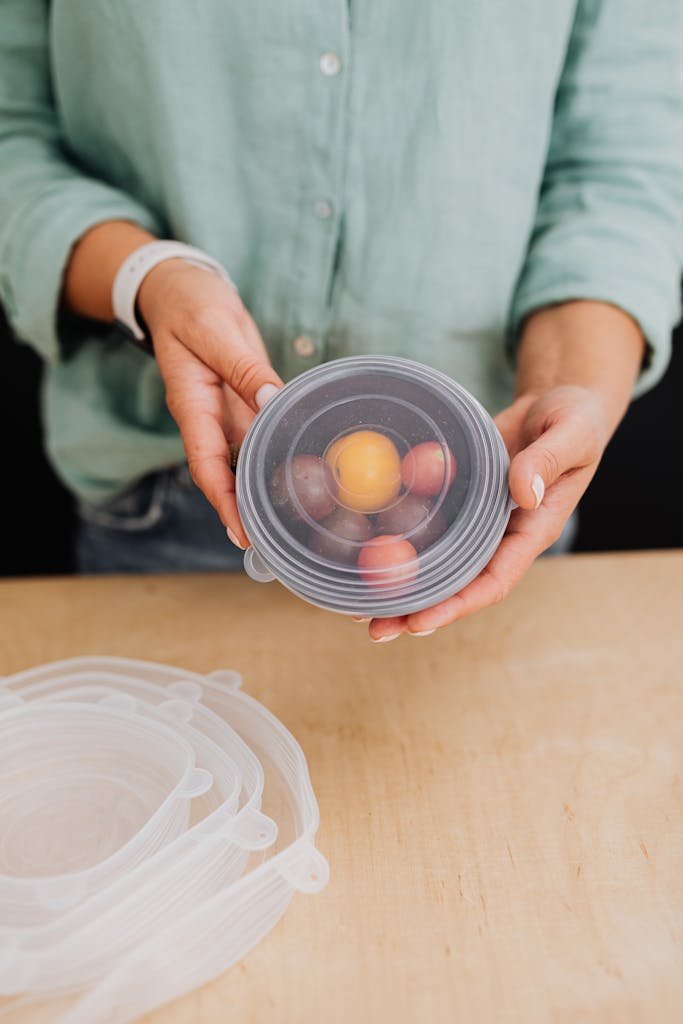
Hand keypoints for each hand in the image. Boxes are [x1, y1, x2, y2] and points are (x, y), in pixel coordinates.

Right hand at [138, 259, 282, 546]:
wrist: (181, 286)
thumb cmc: (189, 303)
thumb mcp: (214, 329)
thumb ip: (244, 369)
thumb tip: (274, 402)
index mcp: (192, 407)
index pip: (206, 466)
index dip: (223, 502)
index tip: (241, 534)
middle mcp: (208, 419)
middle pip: (225, 475)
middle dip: (244, 511)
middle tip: (273, 544)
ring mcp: (227, 413)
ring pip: (244, 462)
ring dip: (260, 490)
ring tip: (287, 523)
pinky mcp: (245, 402)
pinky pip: (261, 436)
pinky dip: (274, 456)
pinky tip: (299, 473)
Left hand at [368, 384, 609, 640]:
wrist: (559, 401)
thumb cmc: (576, 418)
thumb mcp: (572, 433)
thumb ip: (547, 461)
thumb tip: (522, 492)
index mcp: (533, 530)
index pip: (495, 580)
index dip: (458, 604)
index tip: (421, 621)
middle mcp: (502, 534)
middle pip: (458, 584)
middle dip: (418, 609)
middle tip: (375, 628)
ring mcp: (479, 520)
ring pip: (439, 562)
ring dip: (403, 585)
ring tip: (359, 607)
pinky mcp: (461, 499)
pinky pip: (430, 526)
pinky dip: (400, 539)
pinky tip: (364, 549)